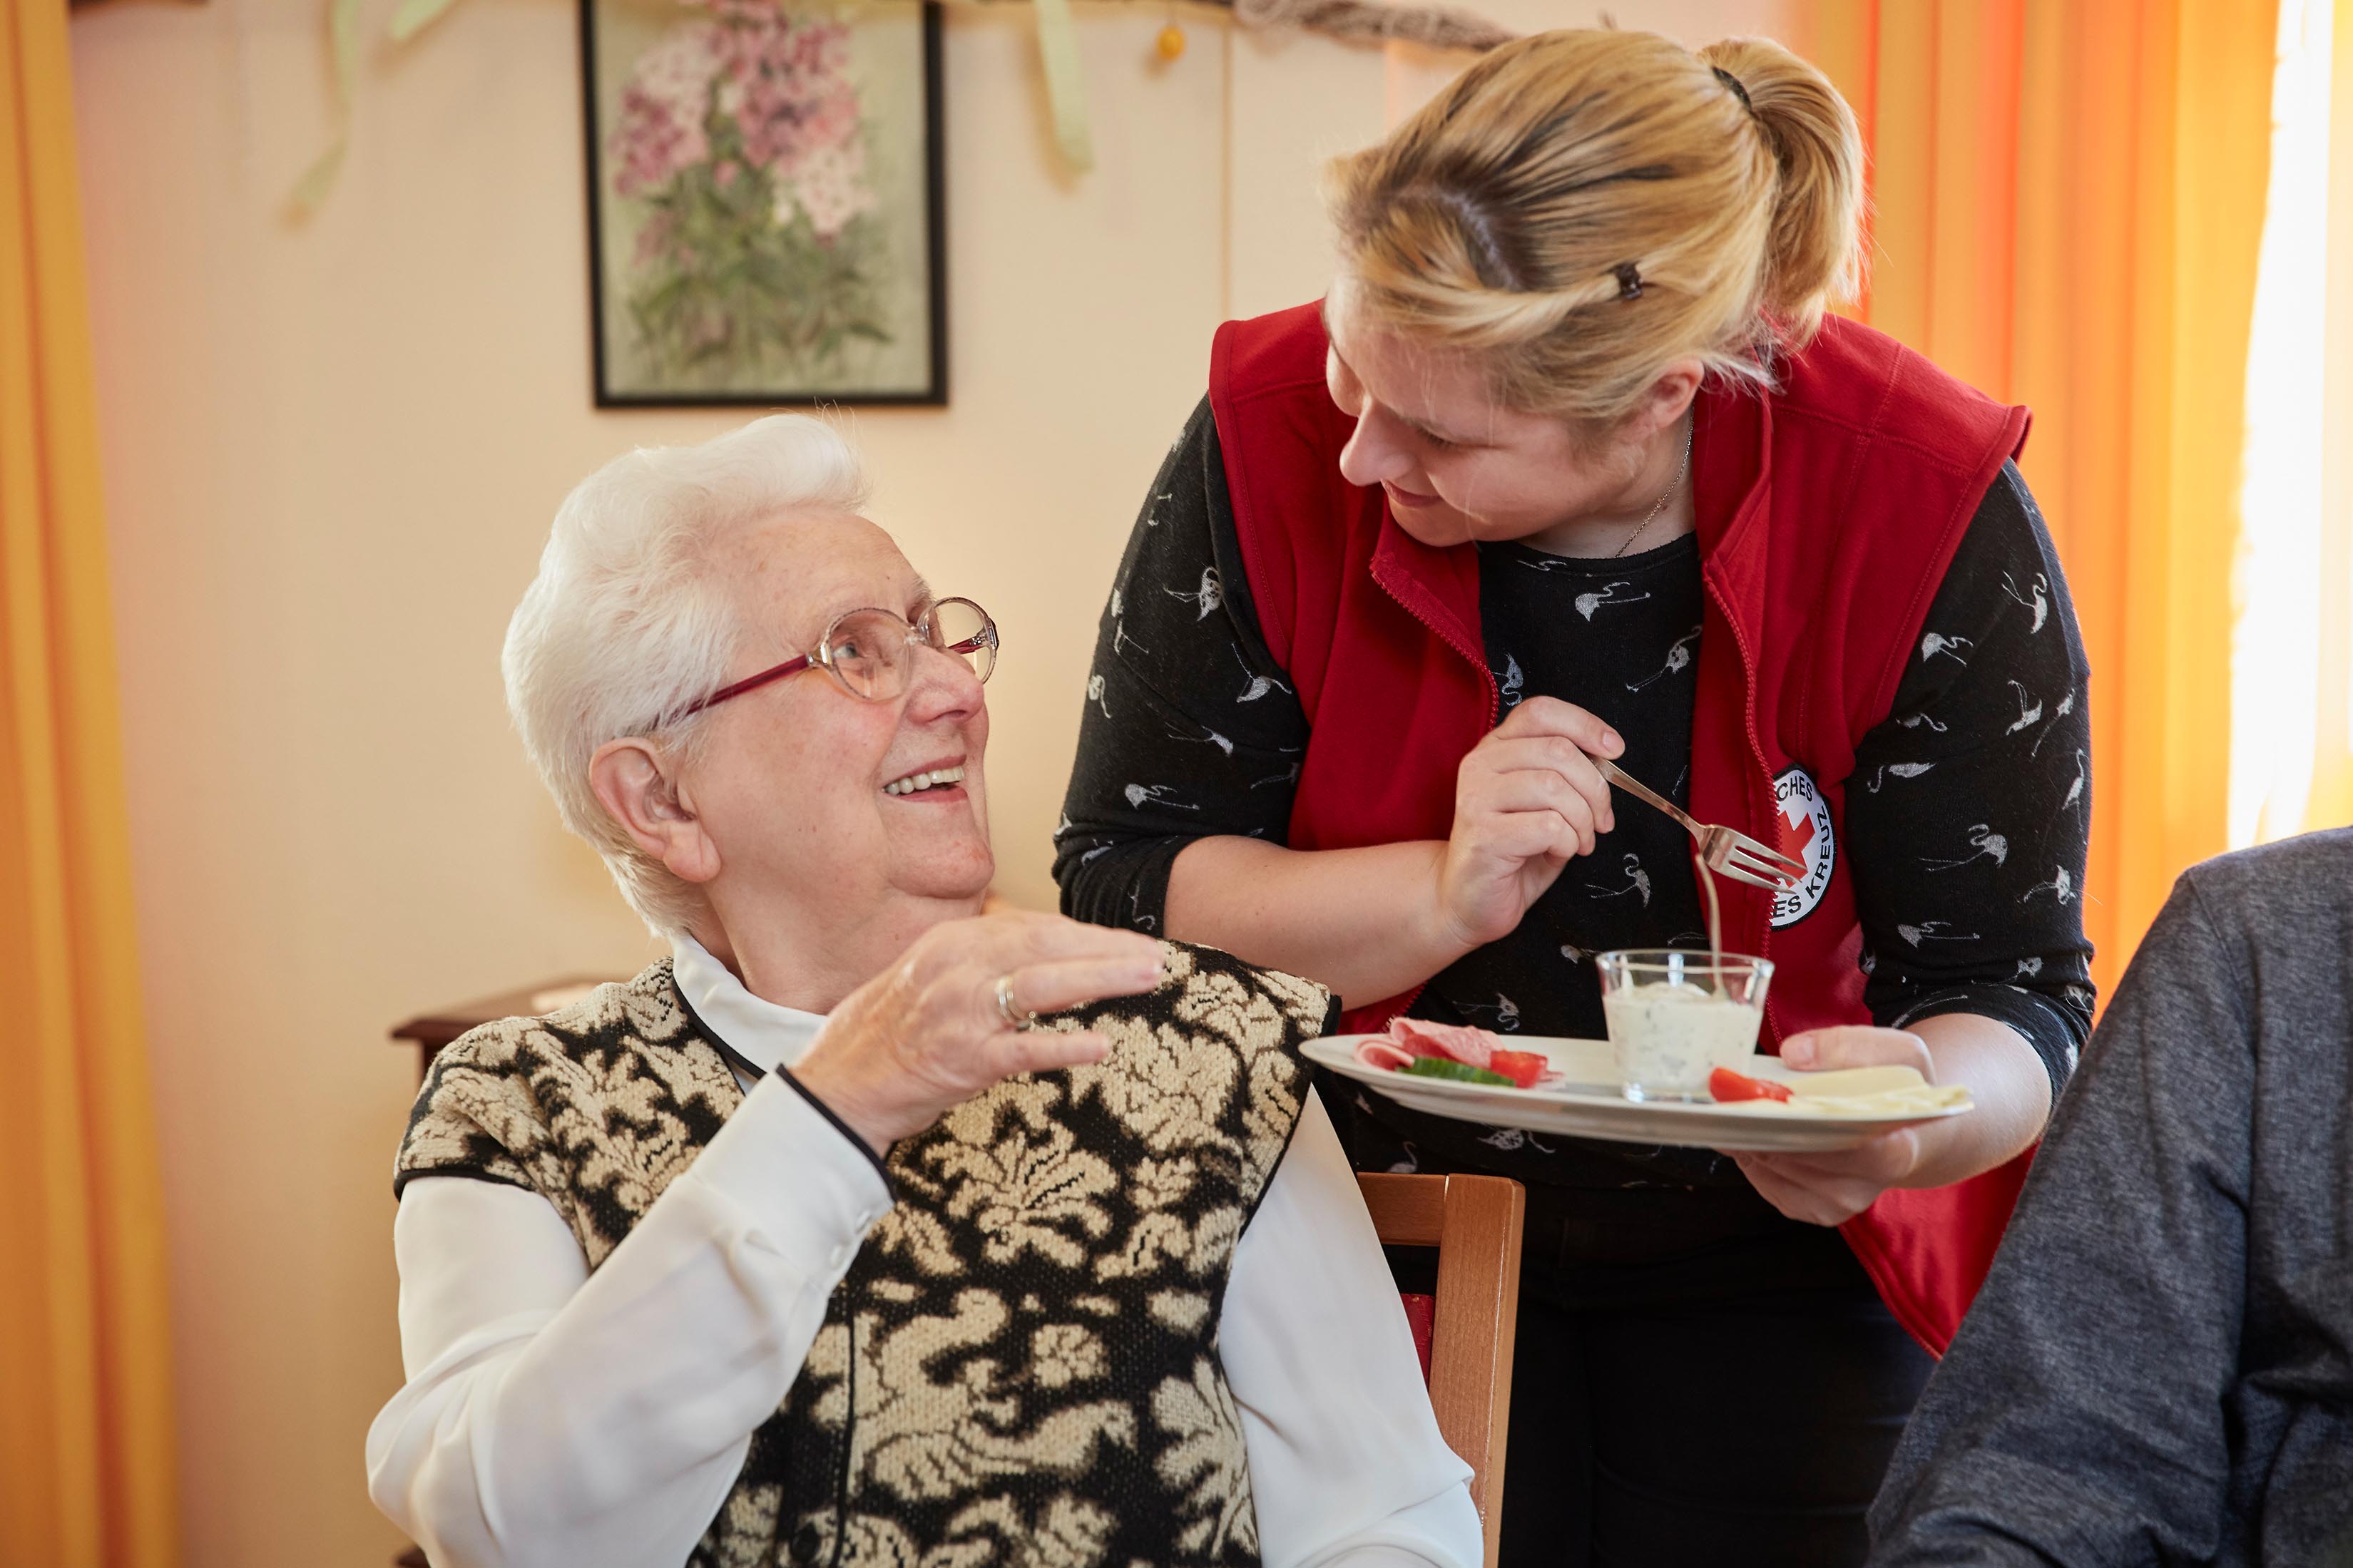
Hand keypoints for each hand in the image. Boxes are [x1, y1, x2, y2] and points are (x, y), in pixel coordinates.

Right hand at [791, 913, 1163, 1152]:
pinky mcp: (961, 1060)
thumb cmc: (890, 1033)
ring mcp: (960, 1013)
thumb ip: (983, 958)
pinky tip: (1100, 1046)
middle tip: (1157, 956)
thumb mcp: (933, 976)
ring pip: (1043, 985)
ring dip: (1101, 979)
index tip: (1130, 941)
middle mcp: (957, 967)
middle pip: (1047, 946)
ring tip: (1146, 979)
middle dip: (1107, 949)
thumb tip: (1041, 948)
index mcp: (953, 941)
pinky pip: (1022, 1050)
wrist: (837, 1085)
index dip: (1088, 933)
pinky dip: (1063, 1046)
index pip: (1035, 926)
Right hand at [1432, 697, 1622, 950]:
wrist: (1467, 900)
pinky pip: (1549, 827)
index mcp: (1495, 749)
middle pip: (1558, 751)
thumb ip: (1565, 774)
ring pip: (1555, 788)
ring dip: (1583, 821)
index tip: (1614, 750)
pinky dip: (1568, 843)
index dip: (1585, 724)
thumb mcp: (1542, 802)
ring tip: (1579, 842)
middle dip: (1596, 789)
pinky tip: (1558, 853)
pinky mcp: (1484, 836)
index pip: (1540, 711)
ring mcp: (1477, 799)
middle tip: (1601, 821)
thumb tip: (1608, 760)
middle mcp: (1480, 765)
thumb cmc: (1512, 851)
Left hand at [1723, 1026, 1933, 1225]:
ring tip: (1734, 1108)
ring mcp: (1839, 1203)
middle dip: (1762, 1126)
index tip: (1769, 1100)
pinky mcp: (1815, 1209)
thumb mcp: (1897, 1053)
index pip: (1853, 1149)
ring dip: (1750, 1139)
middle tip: (1730, 1095)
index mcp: (1898, 1148)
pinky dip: (1751, 1157)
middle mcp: (1867, 1185)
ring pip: (1776, 1172)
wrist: (1914, 1133)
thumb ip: (1849, 1047)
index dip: (1807, 1126)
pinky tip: (1747, 1132)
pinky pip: (1768, 1185)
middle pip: (1800, 1159)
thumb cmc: (1904, 1092)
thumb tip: (1793, 1053)